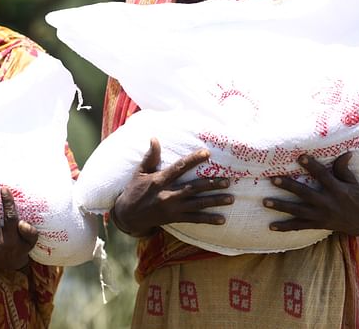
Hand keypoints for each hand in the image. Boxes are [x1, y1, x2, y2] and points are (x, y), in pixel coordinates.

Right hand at [112, 138, 232, 236]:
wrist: (127, 216)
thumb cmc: (134, 190)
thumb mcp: (139, 172)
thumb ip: (150, 157)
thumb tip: (154, 138)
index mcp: (160, 180)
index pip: (179, 167)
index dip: (193, 160)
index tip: (207, 153)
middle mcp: (167, 194)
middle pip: (193, 188)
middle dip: (211, 184)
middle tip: (228, 180)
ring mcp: (172, 208)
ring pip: (197, 204)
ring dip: (214, 201)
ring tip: (231, 198)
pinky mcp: (174, 218)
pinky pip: (194, 219)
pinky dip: (208, 220)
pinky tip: (221, 219)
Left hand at [263, 152, 358, 235]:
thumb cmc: (357, 198)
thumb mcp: (353, 183)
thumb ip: (344, 169)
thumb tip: (346, 152)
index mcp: (337, 190)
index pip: (323, 176)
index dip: (312, 166)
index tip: (300, 157)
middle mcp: (327, 203)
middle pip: (305, 193)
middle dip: (289, 186)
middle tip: (273, 179)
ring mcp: (321, 215)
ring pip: (298, 211)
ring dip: (281, 206)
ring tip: (265, 201)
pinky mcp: (317, 224)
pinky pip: (299, 226)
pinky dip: (285, 227)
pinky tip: (271, 226)